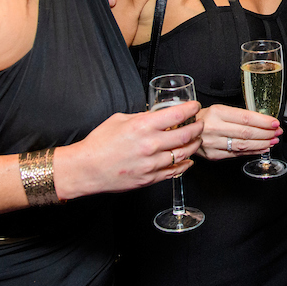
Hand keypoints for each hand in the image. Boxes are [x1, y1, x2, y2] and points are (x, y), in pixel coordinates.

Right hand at [55, 101, 202, 198]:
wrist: (86, 169)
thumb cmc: (99, 143)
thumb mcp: (119, 120)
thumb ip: (141, 117)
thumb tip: (155, 115)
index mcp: (143, 126)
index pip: (177, 114)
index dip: (191, 109)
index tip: (195, 106)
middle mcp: (150, 145)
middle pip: (185, 135)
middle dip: (197, 127)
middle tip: (200, 123)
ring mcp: (151, 164)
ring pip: (183, 154)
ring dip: (194, 146)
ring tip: (196, 140)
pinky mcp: (149, 178)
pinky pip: (174, 171)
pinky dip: (184, 165)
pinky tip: (188, 160)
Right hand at [194, 104, 281, 159]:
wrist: (184, 130)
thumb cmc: (204, 118)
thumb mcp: (219, 109)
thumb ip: (238, 115)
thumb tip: (262, 120)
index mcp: (217, 112)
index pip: (245, 118)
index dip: (263, 121)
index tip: (274, 123)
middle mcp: (214, 128)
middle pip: (246, 133)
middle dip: (266, 133)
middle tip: (277, 132)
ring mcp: (213, 143)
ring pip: (243, 145)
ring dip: (261, 144)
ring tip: (272, 141)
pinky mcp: (213, 155)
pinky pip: (236, 154)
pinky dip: (251, 152)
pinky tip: (260, 149)